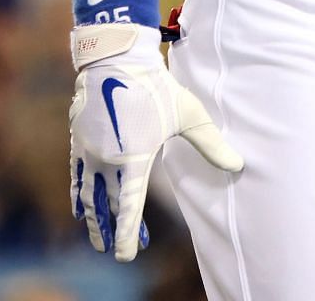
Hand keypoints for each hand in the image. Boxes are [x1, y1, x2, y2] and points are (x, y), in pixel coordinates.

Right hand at [69, 22, 242, 259]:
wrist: (117, 59)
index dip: (127, 234)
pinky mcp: (78, 140)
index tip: (125, 256)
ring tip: (97, 237)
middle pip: (107, 205)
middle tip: (115, 250)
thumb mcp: (190, 115)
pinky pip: (76, 176)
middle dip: (111, 230)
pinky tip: (80, 205)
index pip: (129, 207)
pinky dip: (78, 195)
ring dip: (93, 218)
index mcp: (133, 159)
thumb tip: (238, 166)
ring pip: (87, 195)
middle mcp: (106, 160)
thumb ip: (211, 144)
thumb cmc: (157, 88)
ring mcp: (89, 151)